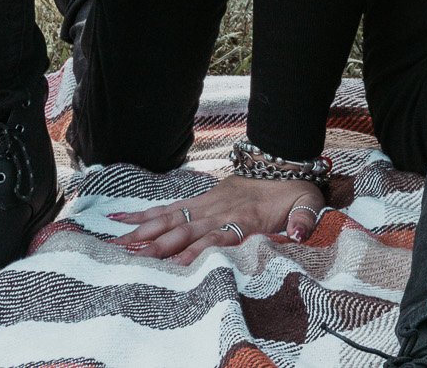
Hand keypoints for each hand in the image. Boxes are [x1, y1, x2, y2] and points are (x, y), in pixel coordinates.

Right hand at [112, 174, 326, 260]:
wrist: (285, 162)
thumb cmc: (295, 191)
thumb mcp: (308, 203)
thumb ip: (303, 219)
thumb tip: (297, 233)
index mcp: (245, 216)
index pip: (217, 235)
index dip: (198, 249)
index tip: (178, 264)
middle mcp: (221, 210)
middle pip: (187, 229)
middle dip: (161, 244)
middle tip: (134, 258)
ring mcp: (208, 203)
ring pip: (172, 218)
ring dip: (146, 231)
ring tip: (118, 244)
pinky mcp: (201, 200)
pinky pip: (170, 207)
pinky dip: (146, 214)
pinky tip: (121, 220)